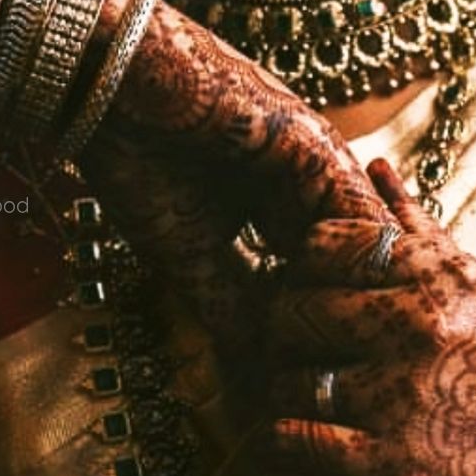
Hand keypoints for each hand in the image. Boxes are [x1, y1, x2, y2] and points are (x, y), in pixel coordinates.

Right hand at [79, 0, 393, 354]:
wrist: (107, 85)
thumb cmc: (139, 156)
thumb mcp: (188, 250)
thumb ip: (228, 305)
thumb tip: (255, 373)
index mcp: (286, 205)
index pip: (324, 279)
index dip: (327, 332)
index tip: (329, 389)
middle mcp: (313, 184)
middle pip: (358, 264)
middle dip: (360, 325)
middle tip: (369, 387)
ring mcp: (320, 162)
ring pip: (366, 241)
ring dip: (361, 299)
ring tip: (361, 356)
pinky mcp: (311, 143)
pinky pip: (348, 209)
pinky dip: (345, 260)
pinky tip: (331, 299)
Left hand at [260, 158, 475, 475]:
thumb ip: (422, 233)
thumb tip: (375, 167)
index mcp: (442, 278)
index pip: (326, 243)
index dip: (304, 268)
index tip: (313, 291)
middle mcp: (422, 327)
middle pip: (294, 309)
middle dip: (285, 335)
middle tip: (298, 353)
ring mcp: (405, 396)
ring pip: (286, 379)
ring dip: (284, 397)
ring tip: (305, 402)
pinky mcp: (392, 465)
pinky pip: (293, 440)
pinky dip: (281, 445)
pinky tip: (293, 444)